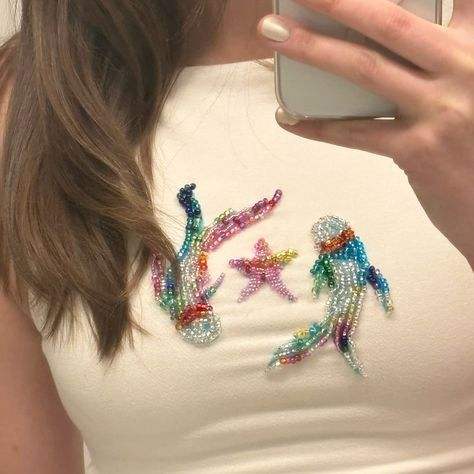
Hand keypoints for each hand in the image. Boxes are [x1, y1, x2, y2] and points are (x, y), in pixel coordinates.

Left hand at [258, 0, 473, 268]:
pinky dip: (317, 125)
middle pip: (390, 21)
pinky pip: (355, 133)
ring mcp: (441, 110)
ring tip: (272, 33)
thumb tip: (391, 49)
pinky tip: (287, 116)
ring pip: (365, 70)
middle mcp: (465, 67)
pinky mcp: (418, 151)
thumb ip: (444, 59)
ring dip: (312, 48)